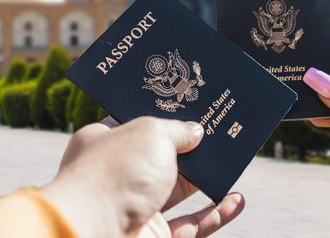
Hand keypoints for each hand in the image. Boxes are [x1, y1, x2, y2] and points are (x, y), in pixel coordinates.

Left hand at [42, 117, 244, 237]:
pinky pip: (191, 225)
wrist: (94, 233)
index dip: (163, 115)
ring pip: (179, 191)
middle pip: (161, 158)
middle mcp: (118, 175)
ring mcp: (135, 208)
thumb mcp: (151, 133)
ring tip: (233, 161)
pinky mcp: (154, 237)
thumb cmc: (116, 174)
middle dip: (190, 147)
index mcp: (104, 143)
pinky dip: (215, 214)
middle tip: (218, 131)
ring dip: (207, 179)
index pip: (135, 124)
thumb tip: (196, 131)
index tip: (189, 105)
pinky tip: (236, 200)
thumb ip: (178, 129)